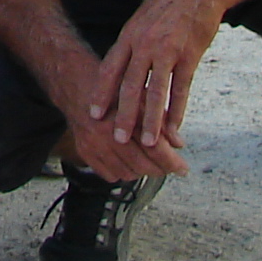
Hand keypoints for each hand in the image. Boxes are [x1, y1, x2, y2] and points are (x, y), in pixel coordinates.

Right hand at [46, 53, 180, 184]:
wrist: (78, 85)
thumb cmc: (112, 88)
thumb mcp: (142, 96)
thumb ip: (161, 119)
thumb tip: (178, 143)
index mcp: (124, 117)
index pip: (155, 149)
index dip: (173, 162)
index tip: (182, 168)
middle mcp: (107, 134)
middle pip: (143, 166)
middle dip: (161, 169)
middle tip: (169, 166)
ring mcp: (94, 145)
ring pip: (128, 174)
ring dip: (142, 171)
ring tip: (149, 161)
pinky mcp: (85, 152)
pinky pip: (110, 175)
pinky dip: (122, 172)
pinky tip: (128, 162)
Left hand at [85, 0, 223, 175]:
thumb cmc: (168, 5)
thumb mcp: (141, 20)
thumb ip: (130, 45)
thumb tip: (118, 68)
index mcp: (130, 36)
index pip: (110, 69)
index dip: (101, 93)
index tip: (93, 114)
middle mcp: (145, 44)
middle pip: (130, 85)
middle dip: (123, 115)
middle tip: (116, 139)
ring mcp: (168, 50)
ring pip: (156, 91)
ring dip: (151, 120)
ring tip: (147, 143)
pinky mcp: (190, 55)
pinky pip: (181, 88)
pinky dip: (177, 110)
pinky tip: (174, 128)